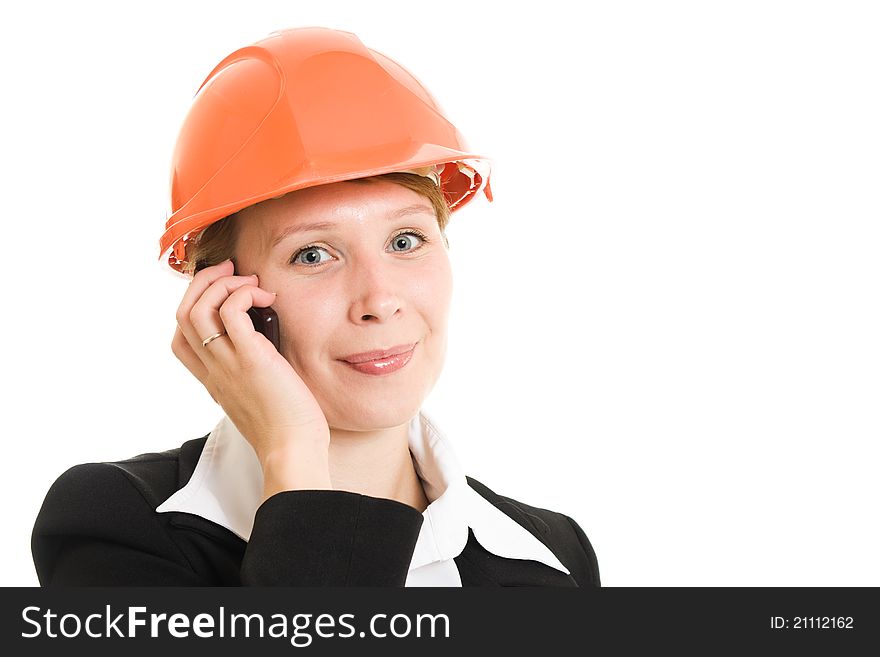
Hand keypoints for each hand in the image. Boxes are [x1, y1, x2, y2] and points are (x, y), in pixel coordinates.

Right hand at [171, 260, 331, 496]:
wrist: (292, 451)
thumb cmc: (287, 429)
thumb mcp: (261, 397)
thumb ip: (254, 373)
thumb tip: (270, 347)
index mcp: (213, 380)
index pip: (180, 339)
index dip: (194, 307)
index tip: (222, 294)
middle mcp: (213, 370)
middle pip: (182, 314)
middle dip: (203, 283)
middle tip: (231, 271)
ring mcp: (228, 364)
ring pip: (197, 309)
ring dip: (221, 283)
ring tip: (250, 282)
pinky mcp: (251, 359)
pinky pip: (230, 311)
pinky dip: (243, 294)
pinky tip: (265, 298)